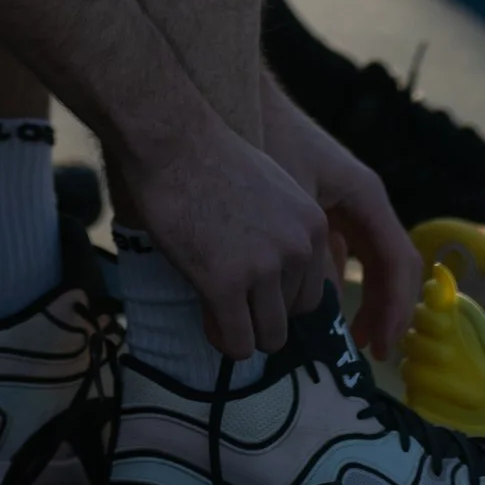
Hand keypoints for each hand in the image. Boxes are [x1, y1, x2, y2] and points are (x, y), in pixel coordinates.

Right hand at [113, 108, 333, 358]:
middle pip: (293, 318)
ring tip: (215, 307)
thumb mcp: (272, 189)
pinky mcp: (225, 284)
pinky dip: (222, 339)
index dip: (277, 295)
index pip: (311, 292)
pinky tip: (206, 316)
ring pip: (268, 338)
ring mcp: (262, 269)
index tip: (250, 286)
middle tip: (230, 296)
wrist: (171, 141)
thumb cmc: (209, 159)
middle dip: (261, 314)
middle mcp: (297, 250)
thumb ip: (286, 231)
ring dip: (242, 330)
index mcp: (312, 226)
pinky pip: (237, 343)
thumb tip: (280, 280)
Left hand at [257, 80, 422, 358]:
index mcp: (364, 194)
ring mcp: (339, 200)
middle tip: (370, 352)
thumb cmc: (264, 143)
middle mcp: (359, 198)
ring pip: (360, 261)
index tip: (380, 348)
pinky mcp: (314, 202)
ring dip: (356, 299)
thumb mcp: (290, 209)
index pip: (397, 262)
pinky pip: (335, 249)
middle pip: (386, 265)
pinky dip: (329, 279)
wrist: (230, 93)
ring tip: (345, 337)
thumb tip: (322, 307)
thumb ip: (311, 258)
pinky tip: (307, 304)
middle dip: (382, 310)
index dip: (394, 309)